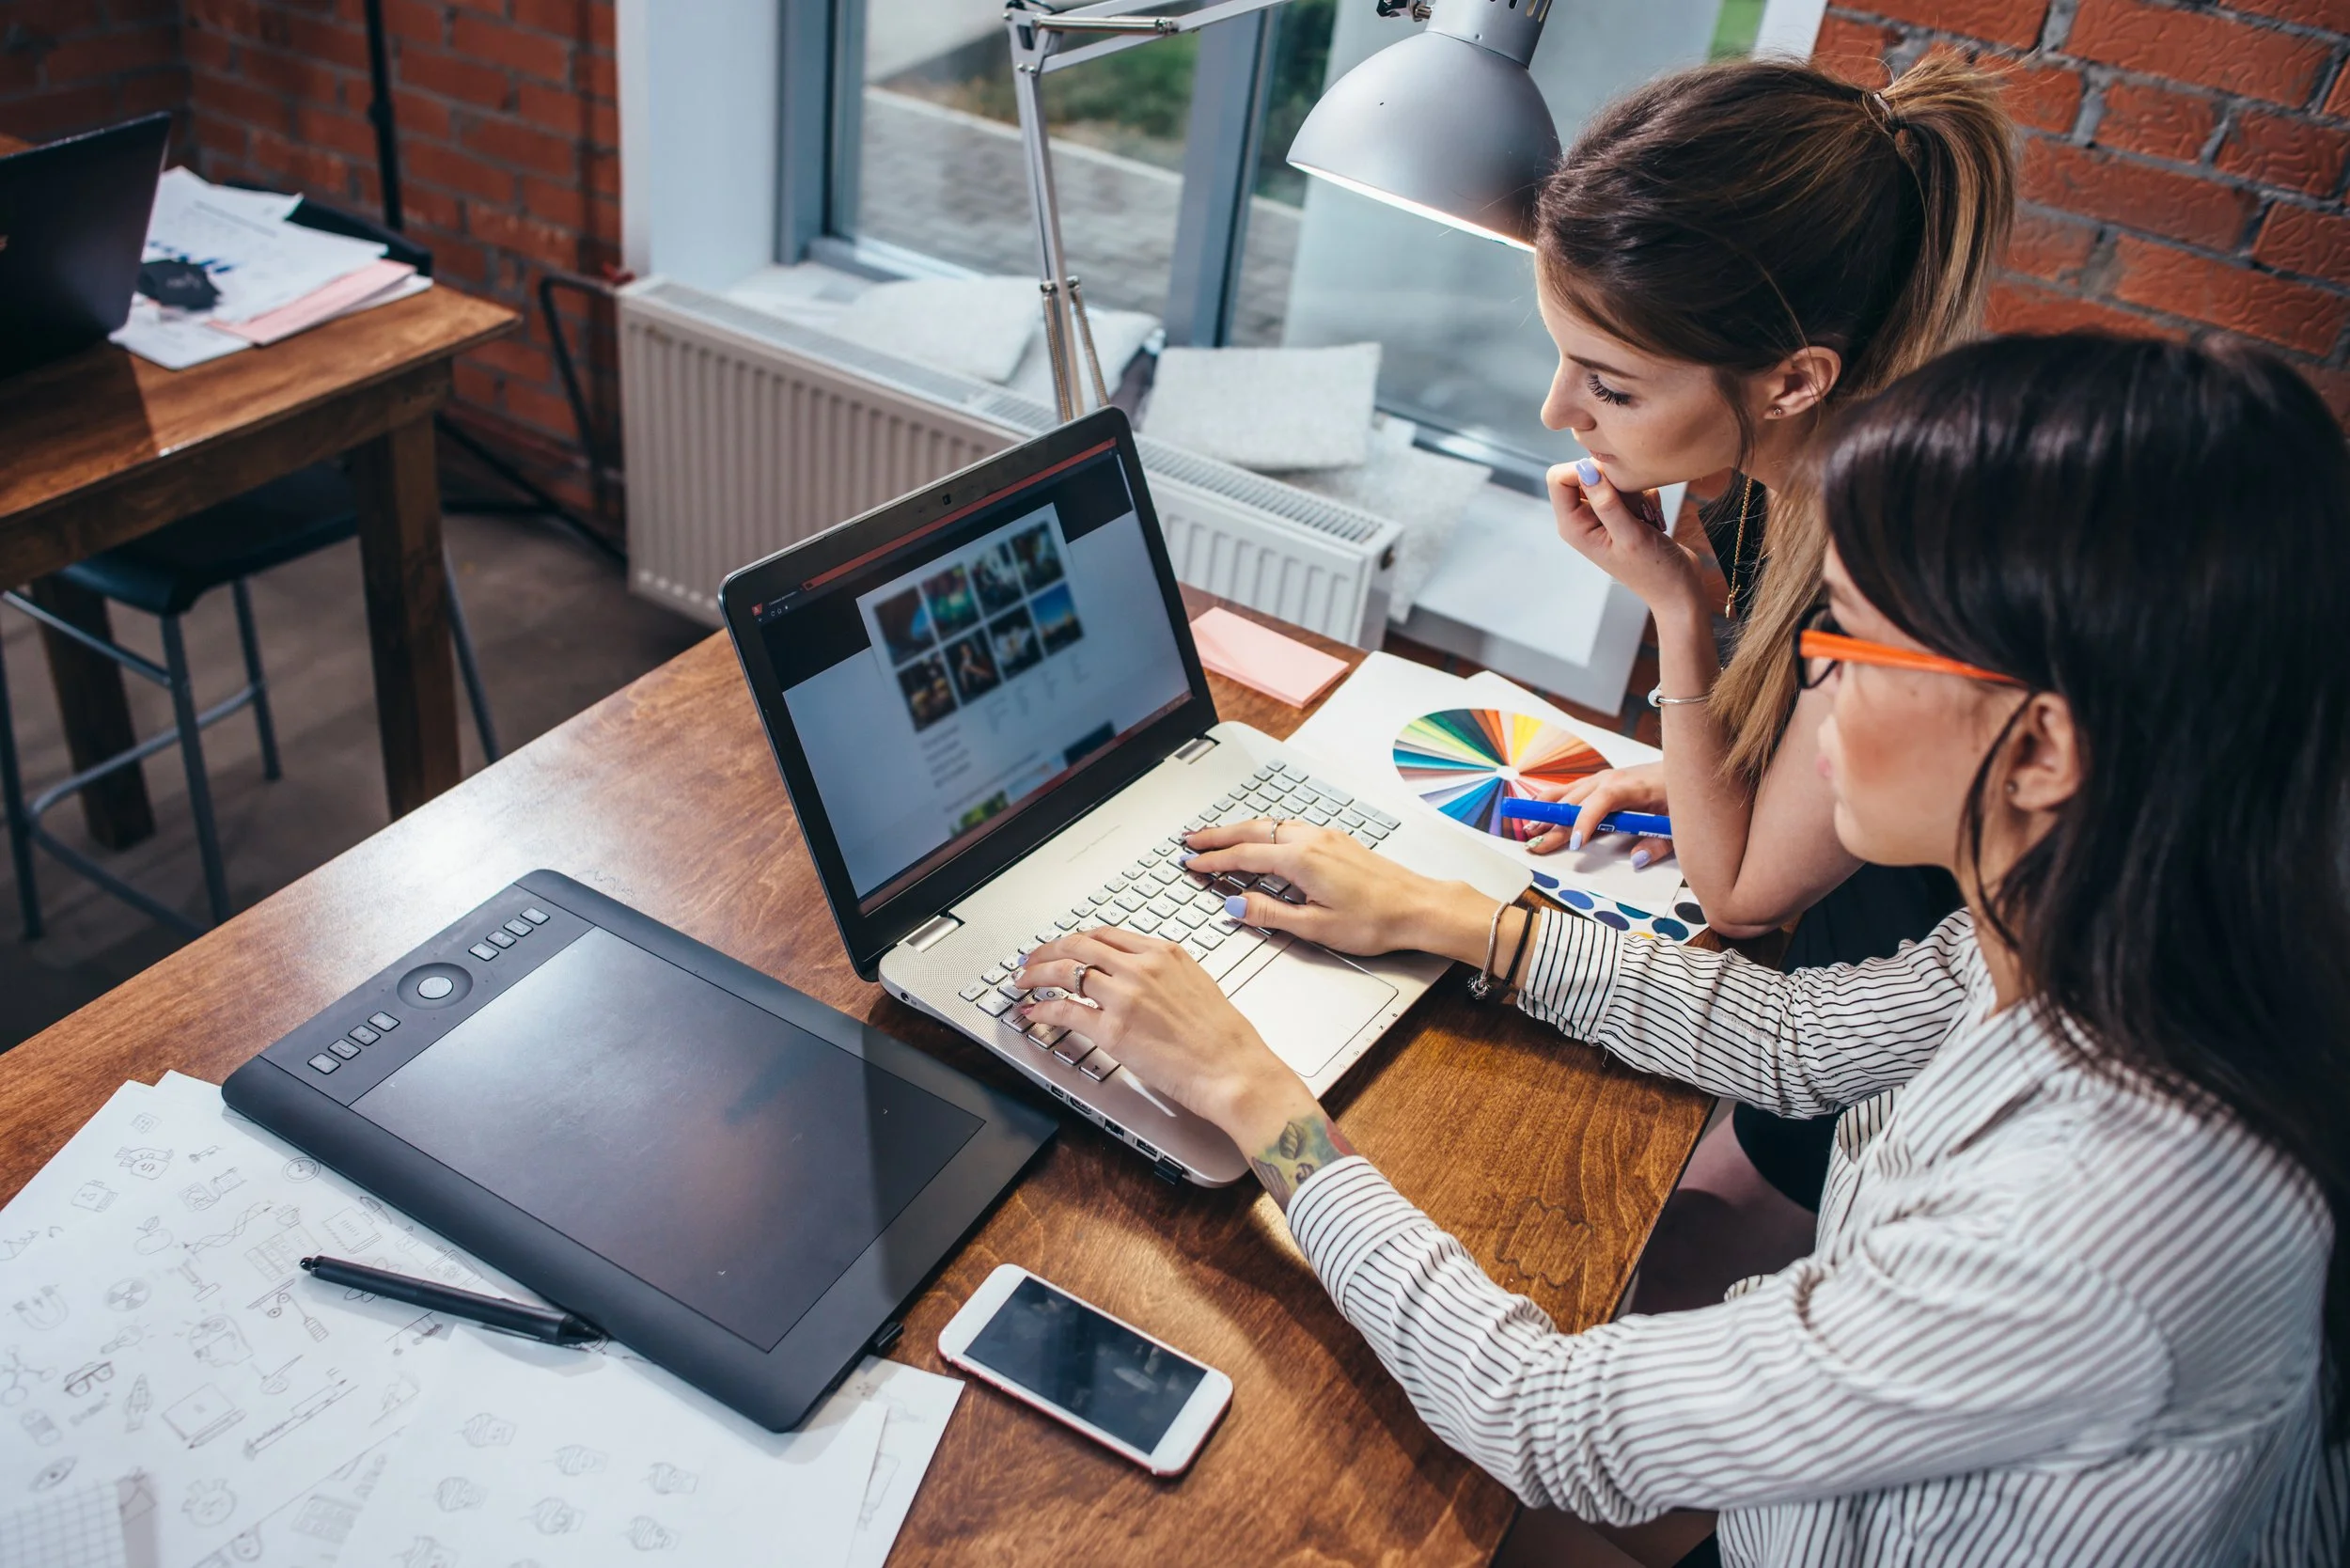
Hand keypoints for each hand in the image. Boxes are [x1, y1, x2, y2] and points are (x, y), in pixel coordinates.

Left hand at [1014, 927, 1321, 1162]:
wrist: (1234, 1068)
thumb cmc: (1224, 1037)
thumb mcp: (1197, 984)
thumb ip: (1164, 974)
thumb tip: (1138, 978)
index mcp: (1164, 952)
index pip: (1105, 934)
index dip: (1076, 939)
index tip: (1063, 946)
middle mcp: (1142, 967)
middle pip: (1078, 946)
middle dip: (1047, 951)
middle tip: (1031, 960)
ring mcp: (1125, 997)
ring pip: (1065, 972)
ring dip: (1036, 975)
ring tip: (1023, 981)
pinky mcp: (1113, 1030)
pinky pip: (1065, 1011)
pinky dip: (1043, 1009)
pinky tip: (1034, 1013)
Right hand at [1176, 818, 1494, 960]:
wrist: (1419, 907)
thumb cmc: (1375, 920)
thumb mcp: (1315, 927)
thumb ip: (1270, 914)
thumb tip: (1235, 907)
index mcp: (1300, 860)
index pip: (1243, 856)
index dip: (1213, 860)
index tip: (1191, 863)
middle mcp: (1311, 840)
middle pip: (1252, 831)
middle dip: (1218, 835)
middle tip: (1192, 840)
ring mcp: (1326, 836)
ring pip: (1272, 825)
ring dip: (1242, 829)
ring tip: (1220, 837)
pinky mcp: (1338, 840)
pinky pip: (1290, 827)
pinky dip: (1266, 830)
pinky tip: (1266, 839)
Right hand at [1526, 762, 1674, 868]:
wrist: (1686, 765)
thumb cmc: (1680, 791)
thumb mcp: (1679, 822)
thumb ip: (1659, 843)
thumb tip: (1637, 860)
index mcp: (1633, 786)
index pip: (1603, 800)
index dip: (1586, 820)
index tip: (1577, 843)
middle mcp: (1613, 778)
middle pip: (1577, 800)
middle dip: (1555, 822)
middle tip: (1536, 842)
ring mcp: (1605, 777)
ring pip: (1570, 792)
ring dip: (1548, 809)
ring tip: (1528, 827)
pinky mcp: (1602, 780)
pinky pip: (1574, 790)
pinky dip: (1555, 800)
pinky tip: (1540, 807)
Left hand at [1549, 458, 1705, 615]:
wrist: (1677, 588)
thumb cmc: (1654, 571)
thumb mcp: (1629, 535)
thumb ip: (1606, 502)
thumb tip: (1585, 469)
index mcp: (1573, 526)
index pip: (1558, 477)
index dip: (1584, 470)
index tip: (1615, 481)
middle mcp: (1582, 518)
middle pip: (1585, 473)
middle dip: (1615, 482)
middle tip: (1635, 507)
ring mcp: (1601, 516)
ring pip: (1612, 478)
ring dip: (1635, 491)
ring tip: (1645, 518)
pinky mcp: (1621, 514)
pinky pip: (1630, 487)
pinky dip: (1645, 496)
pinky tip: (1651, 519)